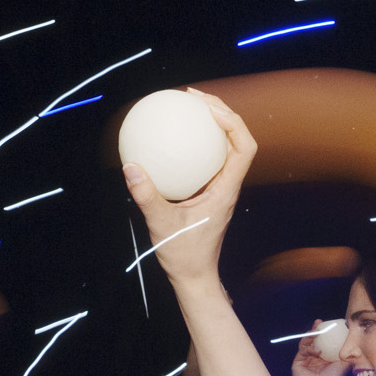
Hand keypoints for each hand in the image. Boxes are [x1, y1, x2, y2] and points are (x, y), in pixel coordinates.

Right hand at [123, 90, 255, 286]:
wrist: (194, 277)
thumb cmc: (184, 256)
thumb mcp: (161, 225)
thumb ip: (147, 197)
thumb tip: (131, 167)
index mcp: (226, 190)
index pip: (244, 147)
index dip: (233, 122)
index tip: (208, 109)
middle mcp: (227, 185)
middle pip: (236, 139)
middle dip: (220, 112)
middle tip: (192, 97)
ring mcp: (219, 188)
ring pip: (223, 147)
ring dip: (210, 125)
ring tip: (186, 108)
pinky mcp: (208, 192)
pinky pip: (205, 160)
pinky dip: (194, 145)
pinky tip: (171, 140)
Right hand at [292, 320, 347, 375]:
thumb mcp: (343, 366)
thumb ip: (347, 356)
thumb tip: (356, 346)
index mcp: (323, 357)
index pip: (323, 341)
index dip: (325, 332)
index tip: (329, 324)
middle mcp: (314, 356)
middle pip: (313, 339)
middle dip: (316, 330)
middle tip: (319, 322)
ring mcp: (305, 358)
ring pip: (306, 342)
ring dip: (310, 336)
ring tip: (316, 331)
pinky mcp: (298, 361)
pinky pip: (302, 350)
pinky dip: (309, 348)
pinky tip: (317, 351)